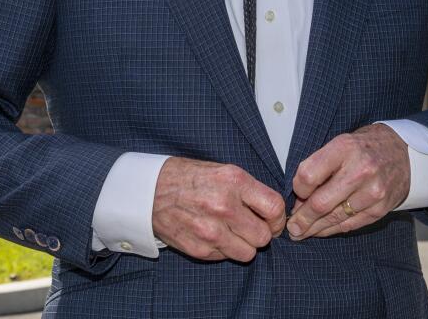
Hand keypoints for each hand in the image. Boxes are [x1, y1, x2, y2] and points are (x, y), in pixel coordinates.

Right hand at [152, 157, 285, 261]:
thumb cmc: (188, 178)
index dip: (278, 218)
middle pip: (263, 236)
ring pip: (248, 253)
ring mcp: (210, 230)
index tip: (273, 220)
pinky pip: (226, 257)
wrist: (149, 191)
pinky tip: (213, 235)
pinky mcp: (198, 249)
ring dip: (244, 245)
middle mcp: (224, 206)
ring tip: (232, 232)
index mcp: (234, 181)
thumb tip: (273, 211)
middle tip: (252, 227)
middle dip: (261, 233)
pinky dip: (224, 250)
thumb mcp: (223, 170)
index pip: (274, 208)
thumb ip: (249, 190)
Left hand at [287, 123, 409, 240]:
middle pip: (320, 202)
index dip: (297, 188)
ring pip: (334, 218)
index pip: (309, 175)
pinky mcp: (380, 209)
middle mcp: (360, 170)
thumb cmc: (362, 148)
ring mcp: (373, 191)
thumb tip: (298, 200)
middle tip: (291, 226)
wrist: (402, 153)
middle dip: (302, 218)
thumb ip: (319, 167)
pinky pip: (349, 225)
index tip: (296, 194)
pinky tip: (321, 231)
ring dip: (314, 228)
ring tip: (302, 232)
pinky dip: (332, 230)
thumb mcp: (340, 144)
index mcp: (344, 148)